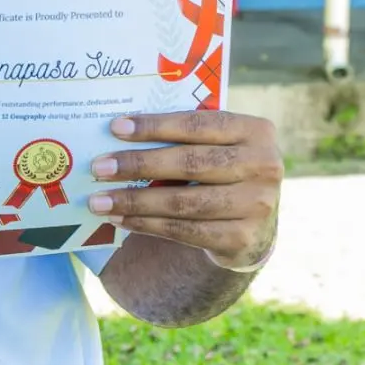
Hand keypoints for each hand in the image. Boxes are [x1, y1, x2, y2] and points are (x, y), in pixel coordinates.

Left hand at [86, 111, 282, 271]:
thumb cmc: (221, 169)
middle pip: (189, 163)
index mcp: (255, 131)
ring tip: (99, 200)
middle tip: (99, 167)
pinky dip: (147, 225)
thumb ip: (184, 137)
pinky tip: (121, 219)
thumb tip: (119, 133)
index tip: (115, 128)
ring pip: (183, 202)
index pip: (197, 125)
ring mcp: (258, 205)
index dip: (155, 127)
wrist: (254, 222)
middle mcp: (264, 166)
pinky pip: (185, 231)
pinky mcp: (243, 239)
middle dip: (138, 164)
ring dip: (135, 201)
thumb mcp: (216, 145)